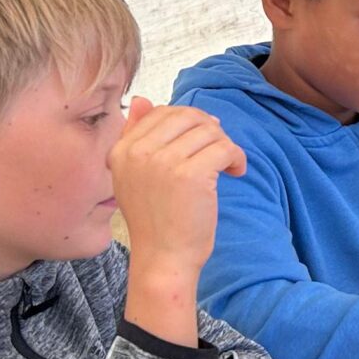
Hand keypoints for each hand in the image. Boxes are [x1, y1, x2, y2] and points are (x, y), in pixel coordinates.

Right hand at [111, 97, 247, 278]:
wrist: (163, 258)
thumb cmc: (155, 220)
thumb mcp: (134, 176)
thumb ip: (137, 137)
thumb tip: (143, 99)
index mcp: (121, 150)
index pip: (161, 113)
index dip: (189, 123)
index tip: (202, 142)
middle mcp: (138, 152)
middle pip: (187, 116)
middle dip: (210, 130)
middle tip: (219, 151)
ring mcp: (163, 162)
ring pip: (209, 130)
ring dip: (225, 145)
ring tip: (227, 166)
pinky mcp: (190, 174)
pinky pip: (224, 147)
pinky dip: (237, 157)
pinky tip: (236, 172)